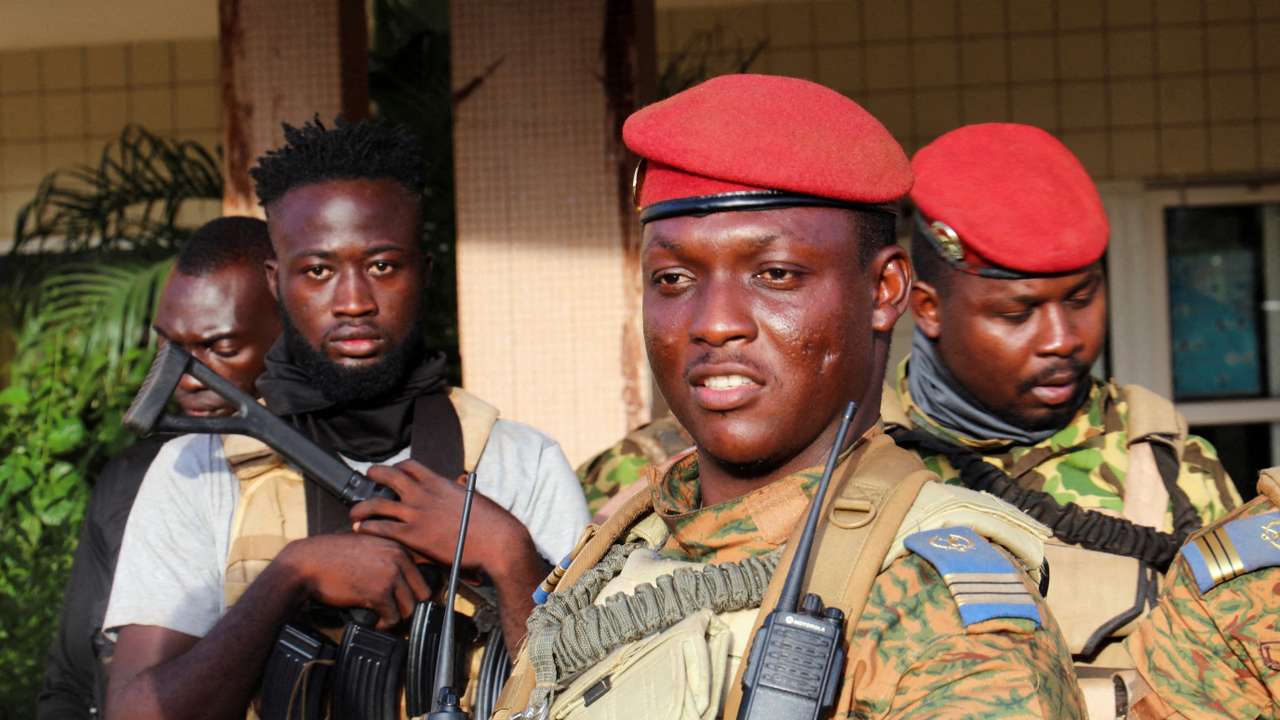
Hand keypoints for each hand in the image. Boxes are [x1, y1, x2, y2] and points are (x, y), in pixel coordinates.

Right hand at [277, 533, 430, 630]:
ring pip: (410, 607)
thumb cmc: (333, 556)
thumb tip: (405, 576)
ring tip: (385, 618)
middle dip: (410, 605)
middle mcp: (399, 557)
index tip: (407, 598)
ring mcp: (390, 574)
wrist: (308, 563)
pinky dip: (385, 624)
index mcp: (398, 545)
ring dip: (397, 617)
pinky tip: (375, 622)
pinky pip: (393, 617)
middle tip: (396, 612)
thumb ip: (388, 555)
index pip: (426, 571)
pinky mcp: (378, 592)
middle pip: (423, 592)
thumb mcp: (367, 545)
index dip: (417, 589)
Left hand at [350, 460, 527, 574]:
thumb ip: (459, 490)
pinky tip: (360, 529)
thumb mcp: (473, 498)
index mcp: (439, 483)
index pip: (412, 466)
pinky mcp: (413, 536)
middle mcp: (424, 495)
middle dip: (375, 474)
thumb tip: (459, 482)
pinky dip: (367, 527)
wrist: (496, 542)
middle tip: (369, 476)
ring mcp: (417, 514)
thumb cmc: (491, 522)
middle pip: (390, 477)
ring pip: (378, 504)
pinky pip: (381, 528)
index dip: (398, 467)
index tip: (393, 471)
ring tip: (355, 510)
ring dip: (362, 506)